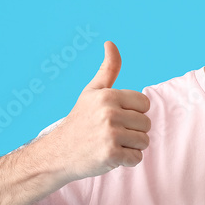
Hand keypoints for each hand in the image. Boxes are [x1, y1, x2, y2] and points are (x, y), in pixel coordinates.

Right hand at [45, 41, 150, 180]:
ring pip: (144, 141)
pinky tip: (109, 156)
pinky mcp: (110, 154)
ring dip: (131, 147)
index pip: (144, 103)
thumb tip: (110, 43)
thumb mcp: (92, 92)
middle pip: (146, 123)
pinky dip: (126, 161)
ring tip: (110, 144)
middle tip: (111, 133)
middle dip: (133, 131)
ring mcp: (110, 134)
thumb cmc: (80, 120)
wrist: (58, 153)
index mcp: (108, 96)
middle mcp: (109, 113)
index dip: (133, 113)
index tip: (116, 117)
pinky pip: (137, 158)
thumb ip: (107, 69)